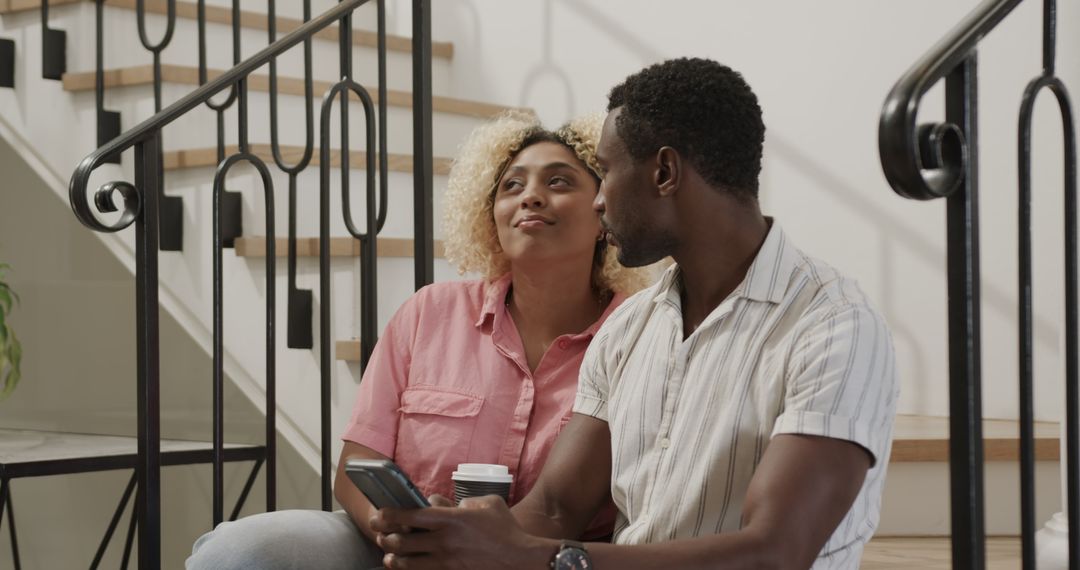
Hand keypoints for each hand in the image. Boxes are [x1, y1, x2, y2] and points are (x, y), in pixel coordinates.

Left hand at [371, 495, 555, 568]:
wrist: (518, 558)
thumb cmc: (505, 528)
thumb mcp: (487, 503)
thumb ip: (464, 501)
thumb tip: (448, 505)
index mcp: (452, 519)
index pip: (411, 516)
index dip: (390, 515)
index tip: (380, 513)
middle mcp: (444, 541)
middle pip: (402, 542)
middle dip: (385, 537)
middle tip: (379, 533)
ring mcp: (446, 561)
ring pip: (407, 562)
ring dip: (393, 557)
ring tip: (388, 554)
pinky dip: (409, 569)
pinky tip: (404, 566)